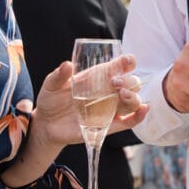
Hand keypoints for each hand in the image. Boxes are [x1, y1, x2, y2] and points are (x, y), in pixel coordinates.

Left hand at [32, 55, 148, 147]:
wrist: (46, 124)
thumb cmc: (50, 100)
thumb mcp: (51, 85)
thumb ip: (59, 75)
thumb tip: (67, 65)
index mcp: (98, 77)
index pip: (119, 66)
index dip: (127, 62)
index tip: (127, 62)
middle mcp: (108, 91)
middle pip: (131, 83)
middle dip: (128, 81)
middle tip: (114, 83)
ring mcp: (110, 108)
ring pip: (133, 102)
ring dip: (133, 97)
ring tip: (123, 94)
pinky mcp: (108, 126)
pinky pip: (129, 121)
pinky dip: (139, 116)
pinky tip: (143, 110)